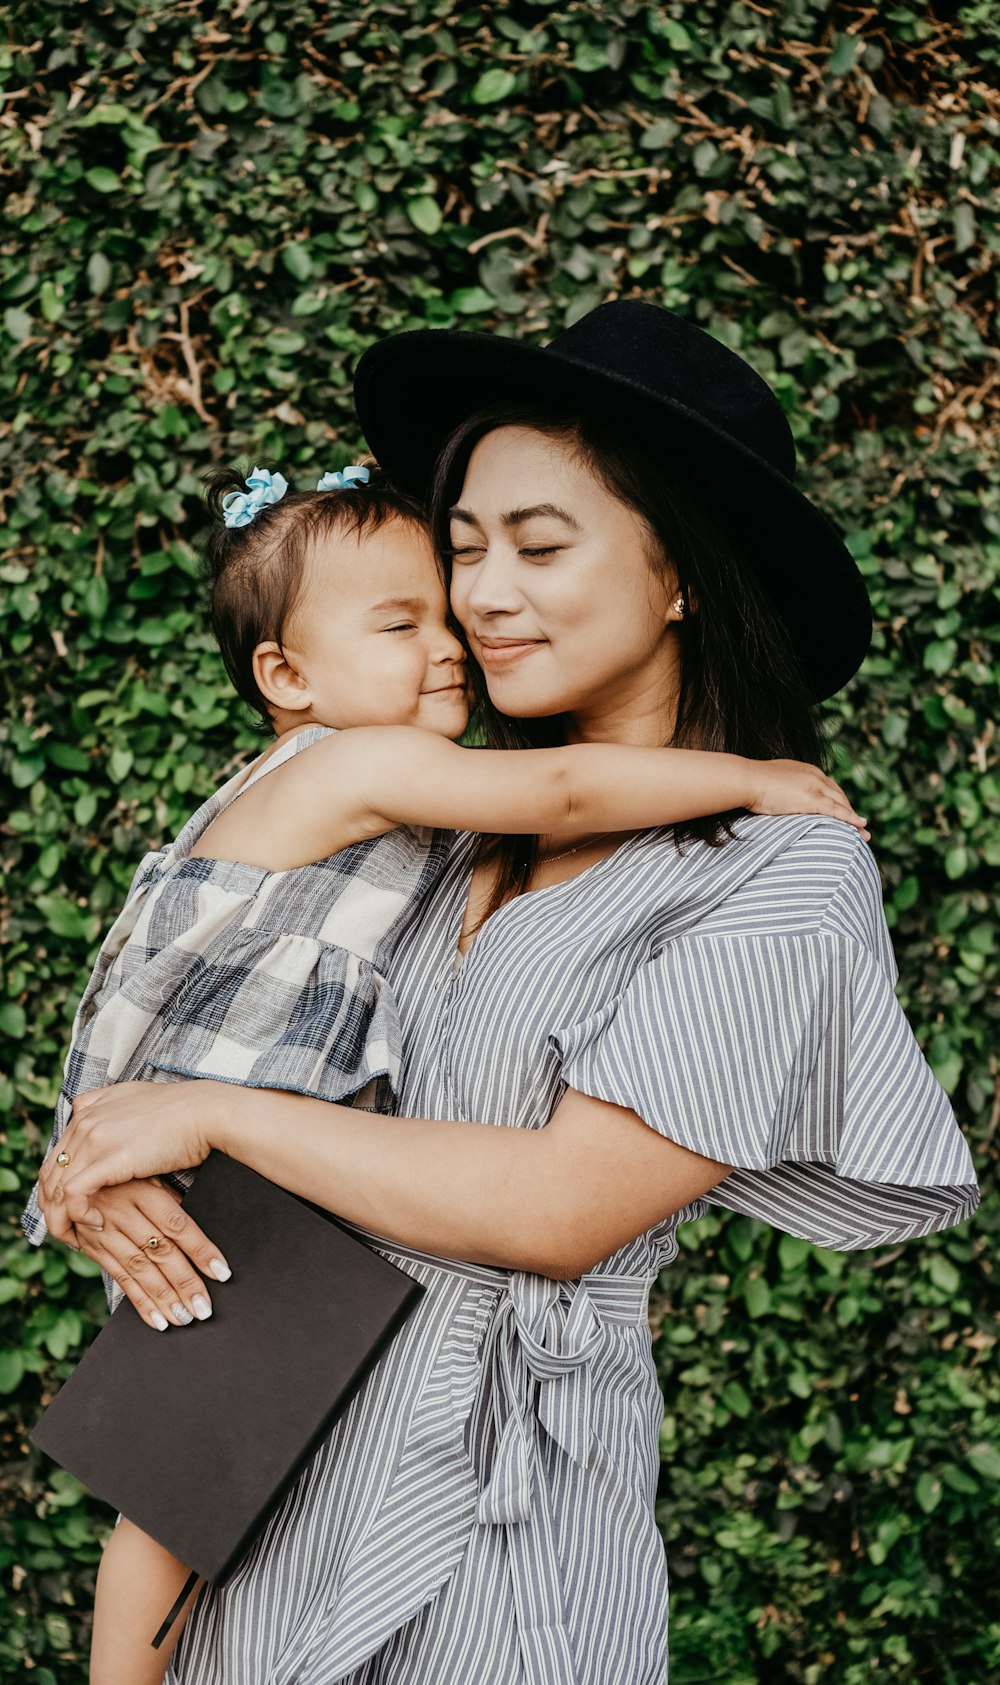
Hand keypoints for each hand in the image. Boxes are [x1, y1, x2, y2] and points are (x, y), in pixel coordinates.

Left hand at [37, 1080, 222, 1233]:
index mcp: (89, 1110)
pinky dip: (76, 1215)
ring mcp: (94, 1139)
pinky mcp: (107, 1159)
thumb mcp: (135, 1097)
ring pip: (56, 1188)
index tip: (69, 1208)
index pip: (56, 1155)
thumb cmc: (181, 1111)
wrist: (205, 1113)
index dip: (56, 1187)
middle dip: (53, 1206)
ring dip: (61, 1217)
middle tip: (68, 1228)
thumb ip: (105, 1103)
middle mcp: (85, 1122)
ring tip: (78, 1234)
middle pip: (50, 1173)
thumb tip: (85, 1107)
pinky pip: (73, 1195)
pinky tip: (95, 1224)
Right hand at [51, 1177, 231, 1330]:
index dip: (200, 1249)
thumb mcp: (150, 1175)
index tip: (221, 1272)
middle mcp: (122, 1213)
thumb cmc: (127, 1174)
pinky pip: (119, 1278)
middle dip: (185, 1283)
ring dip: (164, 1298)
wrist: (76, 1173)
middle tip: (204, 1308)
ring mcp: (105, 1232)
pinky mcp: (94, 1249)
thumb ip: (171, 1201)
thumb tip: (202, 1230)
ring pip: (139, 1270)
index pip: (177, 1225)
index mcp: (143, 1191)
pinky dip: (140, 1302)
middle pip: (160, 1252)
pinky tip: (157, 1320)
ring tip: (185, 1319)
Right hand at [747, 760, 868, 837]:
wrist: (746, 780)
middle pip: (839, 796)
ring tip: (863, 833)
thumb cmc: (751, 783)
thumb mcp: (773, 782)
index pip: (829, 788)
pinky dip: (850, 819)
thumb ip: (783, 789)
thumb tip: (779, 798)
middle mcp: (815, 776)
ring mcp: (814, 787)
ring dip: (854, 819)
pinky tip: (859, 826)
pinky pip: (836, 811)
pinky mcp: (811, 799)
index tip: (845, 814)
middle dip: (850, 812)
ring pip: (841, 804)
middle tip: (860, 826)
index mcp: (807, 771)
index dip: (839, 802)